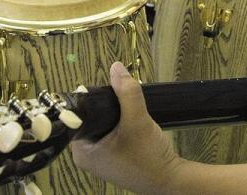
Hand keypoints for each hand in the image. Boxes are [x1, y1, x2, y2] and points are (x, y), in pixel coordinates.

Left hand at [71, 62, 185, 193]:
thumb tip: (116, 67)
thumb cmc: (148, 155)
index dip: (90, 100)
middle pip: (89, 120)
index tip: (105, 89)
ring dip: (113, 113)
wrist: (170, 180)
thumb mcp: (137, 121)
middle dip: (105, 105)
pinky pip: (110, 134)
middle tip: (119, 95)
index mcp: (81, 151)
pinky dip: (119, 124)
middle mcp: (85, 156)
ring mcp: (100, 159)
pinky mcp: (113, 159)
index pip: (76, 117)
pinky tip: (129, 117)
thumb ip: (127, 93)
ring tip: (125, 104)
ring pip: (101, 125)